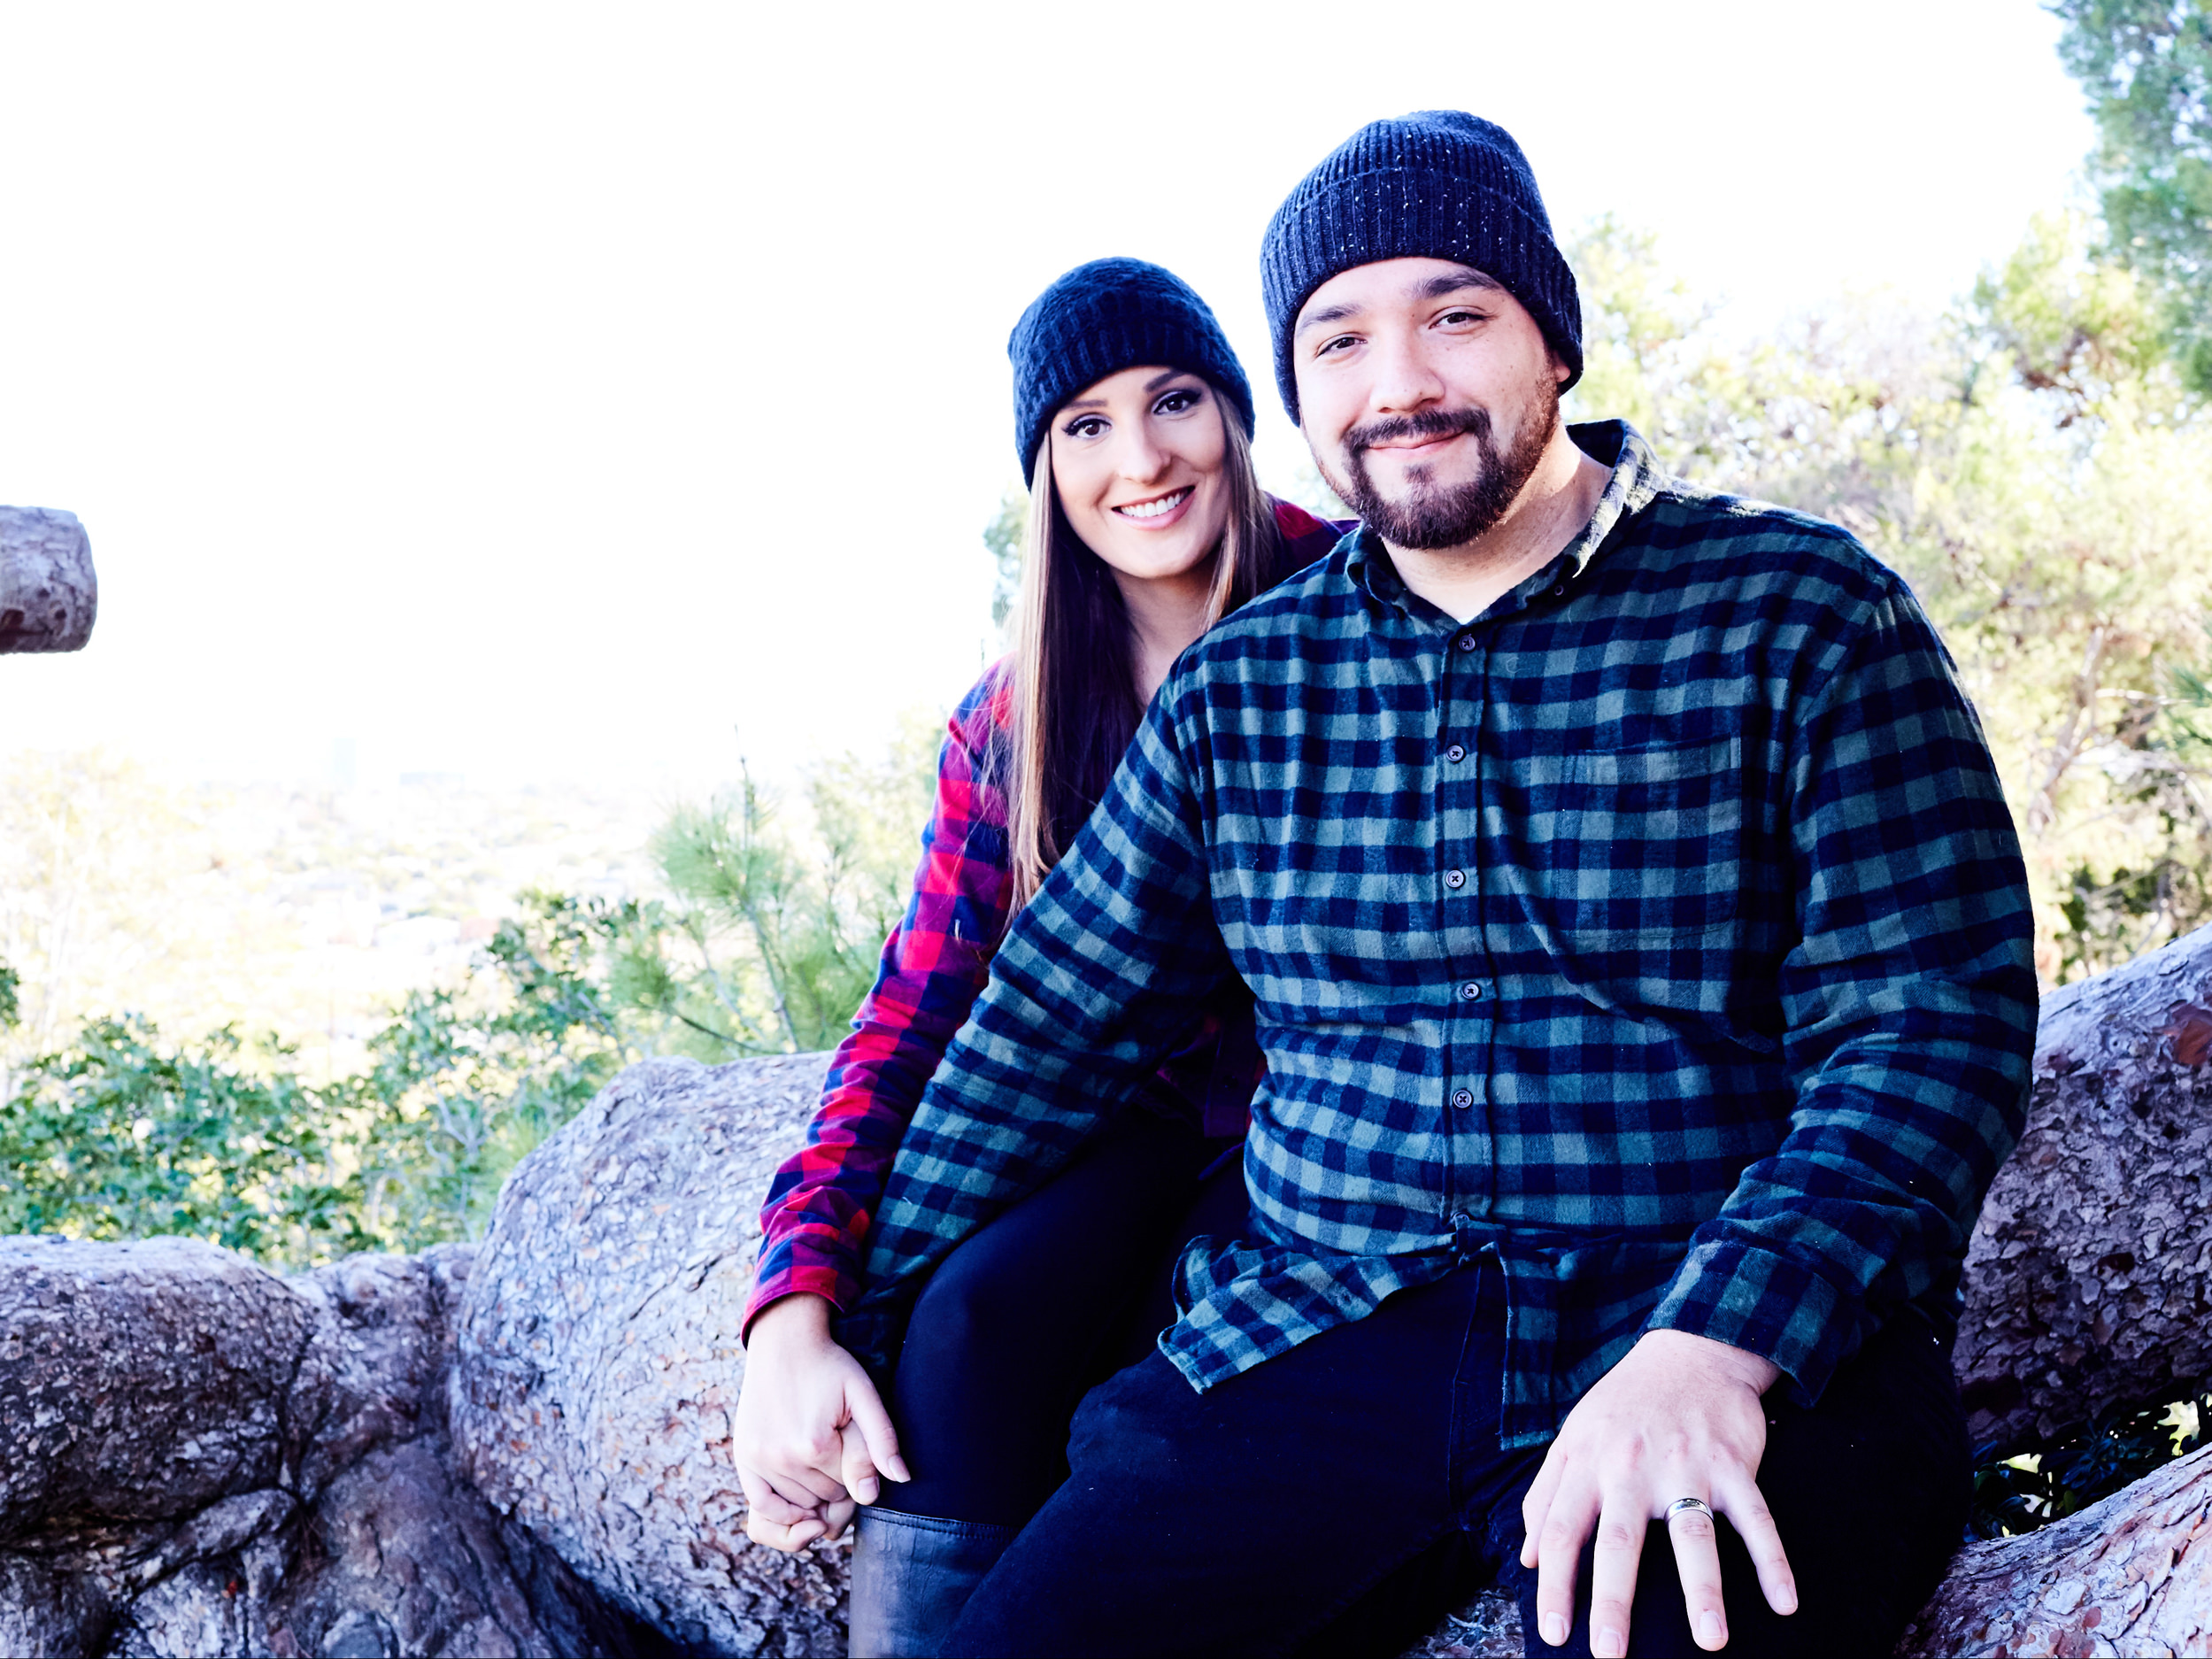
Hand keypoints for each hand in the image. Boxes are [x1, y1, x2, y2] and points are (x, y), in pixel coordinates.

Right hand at [734, 1293, 910, 1551]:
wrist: (784, 1342)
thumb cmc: (829, 1366)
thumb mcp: (863, 1395)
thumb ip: (882, 1440)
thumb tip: (900, 1479)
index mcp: (816, 1445)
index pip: (850, 1489)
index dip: (858, 1471)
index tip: (855, 1446)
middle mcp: (782, 1458)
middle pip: (824, 1499)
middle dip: (837, 1484)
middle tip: (837, 1449)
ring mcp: (759, 1460)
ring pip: (798, 1504)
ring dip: (812, 1492)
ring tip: (817, 1457)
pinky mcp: (743, 1457)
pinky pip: (762, 1505)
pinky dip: (781, 1510)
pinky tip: (796, 1498)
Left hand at [1519, 1328, 1796, 1654]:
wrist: (1689, 1350)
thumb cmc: (1623, 1405)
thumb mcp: (1573, 1438)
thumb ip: (1546, 1496)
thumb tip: (1527, 1559)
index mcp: (1589, 1464)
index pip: (1560, 1531)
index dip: (1555, 1586)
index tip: (1556, 1635)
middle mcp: (1633, 1468)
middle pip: (1620, 1541)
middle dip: (1613, 1600)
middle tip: (1609, 1654)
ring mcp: (1687, 1465)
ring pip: (1694, 1533)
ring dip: (1703, 1589)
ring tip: (1710, 1640)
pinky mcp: (1733, 1463)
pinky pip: (1757, 1518)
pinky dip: (1773, 1561)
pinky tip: (1785, 1603)